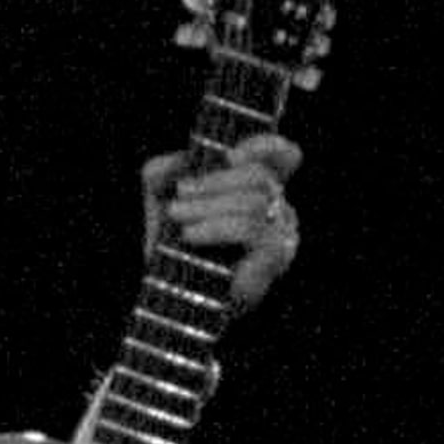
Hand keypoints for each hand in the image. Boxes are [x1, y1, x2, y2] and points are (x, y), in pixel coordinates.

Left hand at [141, 132, 303, 313]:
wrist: (172, 297)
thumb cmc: (172, 247)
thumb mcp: (158, 202)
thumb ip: (161, 173)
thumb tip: (177, 159)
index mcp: (259, 190)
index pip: (285, 156)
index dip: (266, 146)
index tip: (230, 154)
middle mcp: (279, 210)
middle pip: (260, 176)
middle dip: (214, 181)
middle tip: (180, 195)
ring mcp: (282, 234)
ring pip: (255, 201)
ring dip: (208, 206)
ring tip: (178, 218)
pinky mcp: (276, 258)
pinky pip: (252, 229)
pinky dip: (216, 227)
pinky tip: (190, 236)